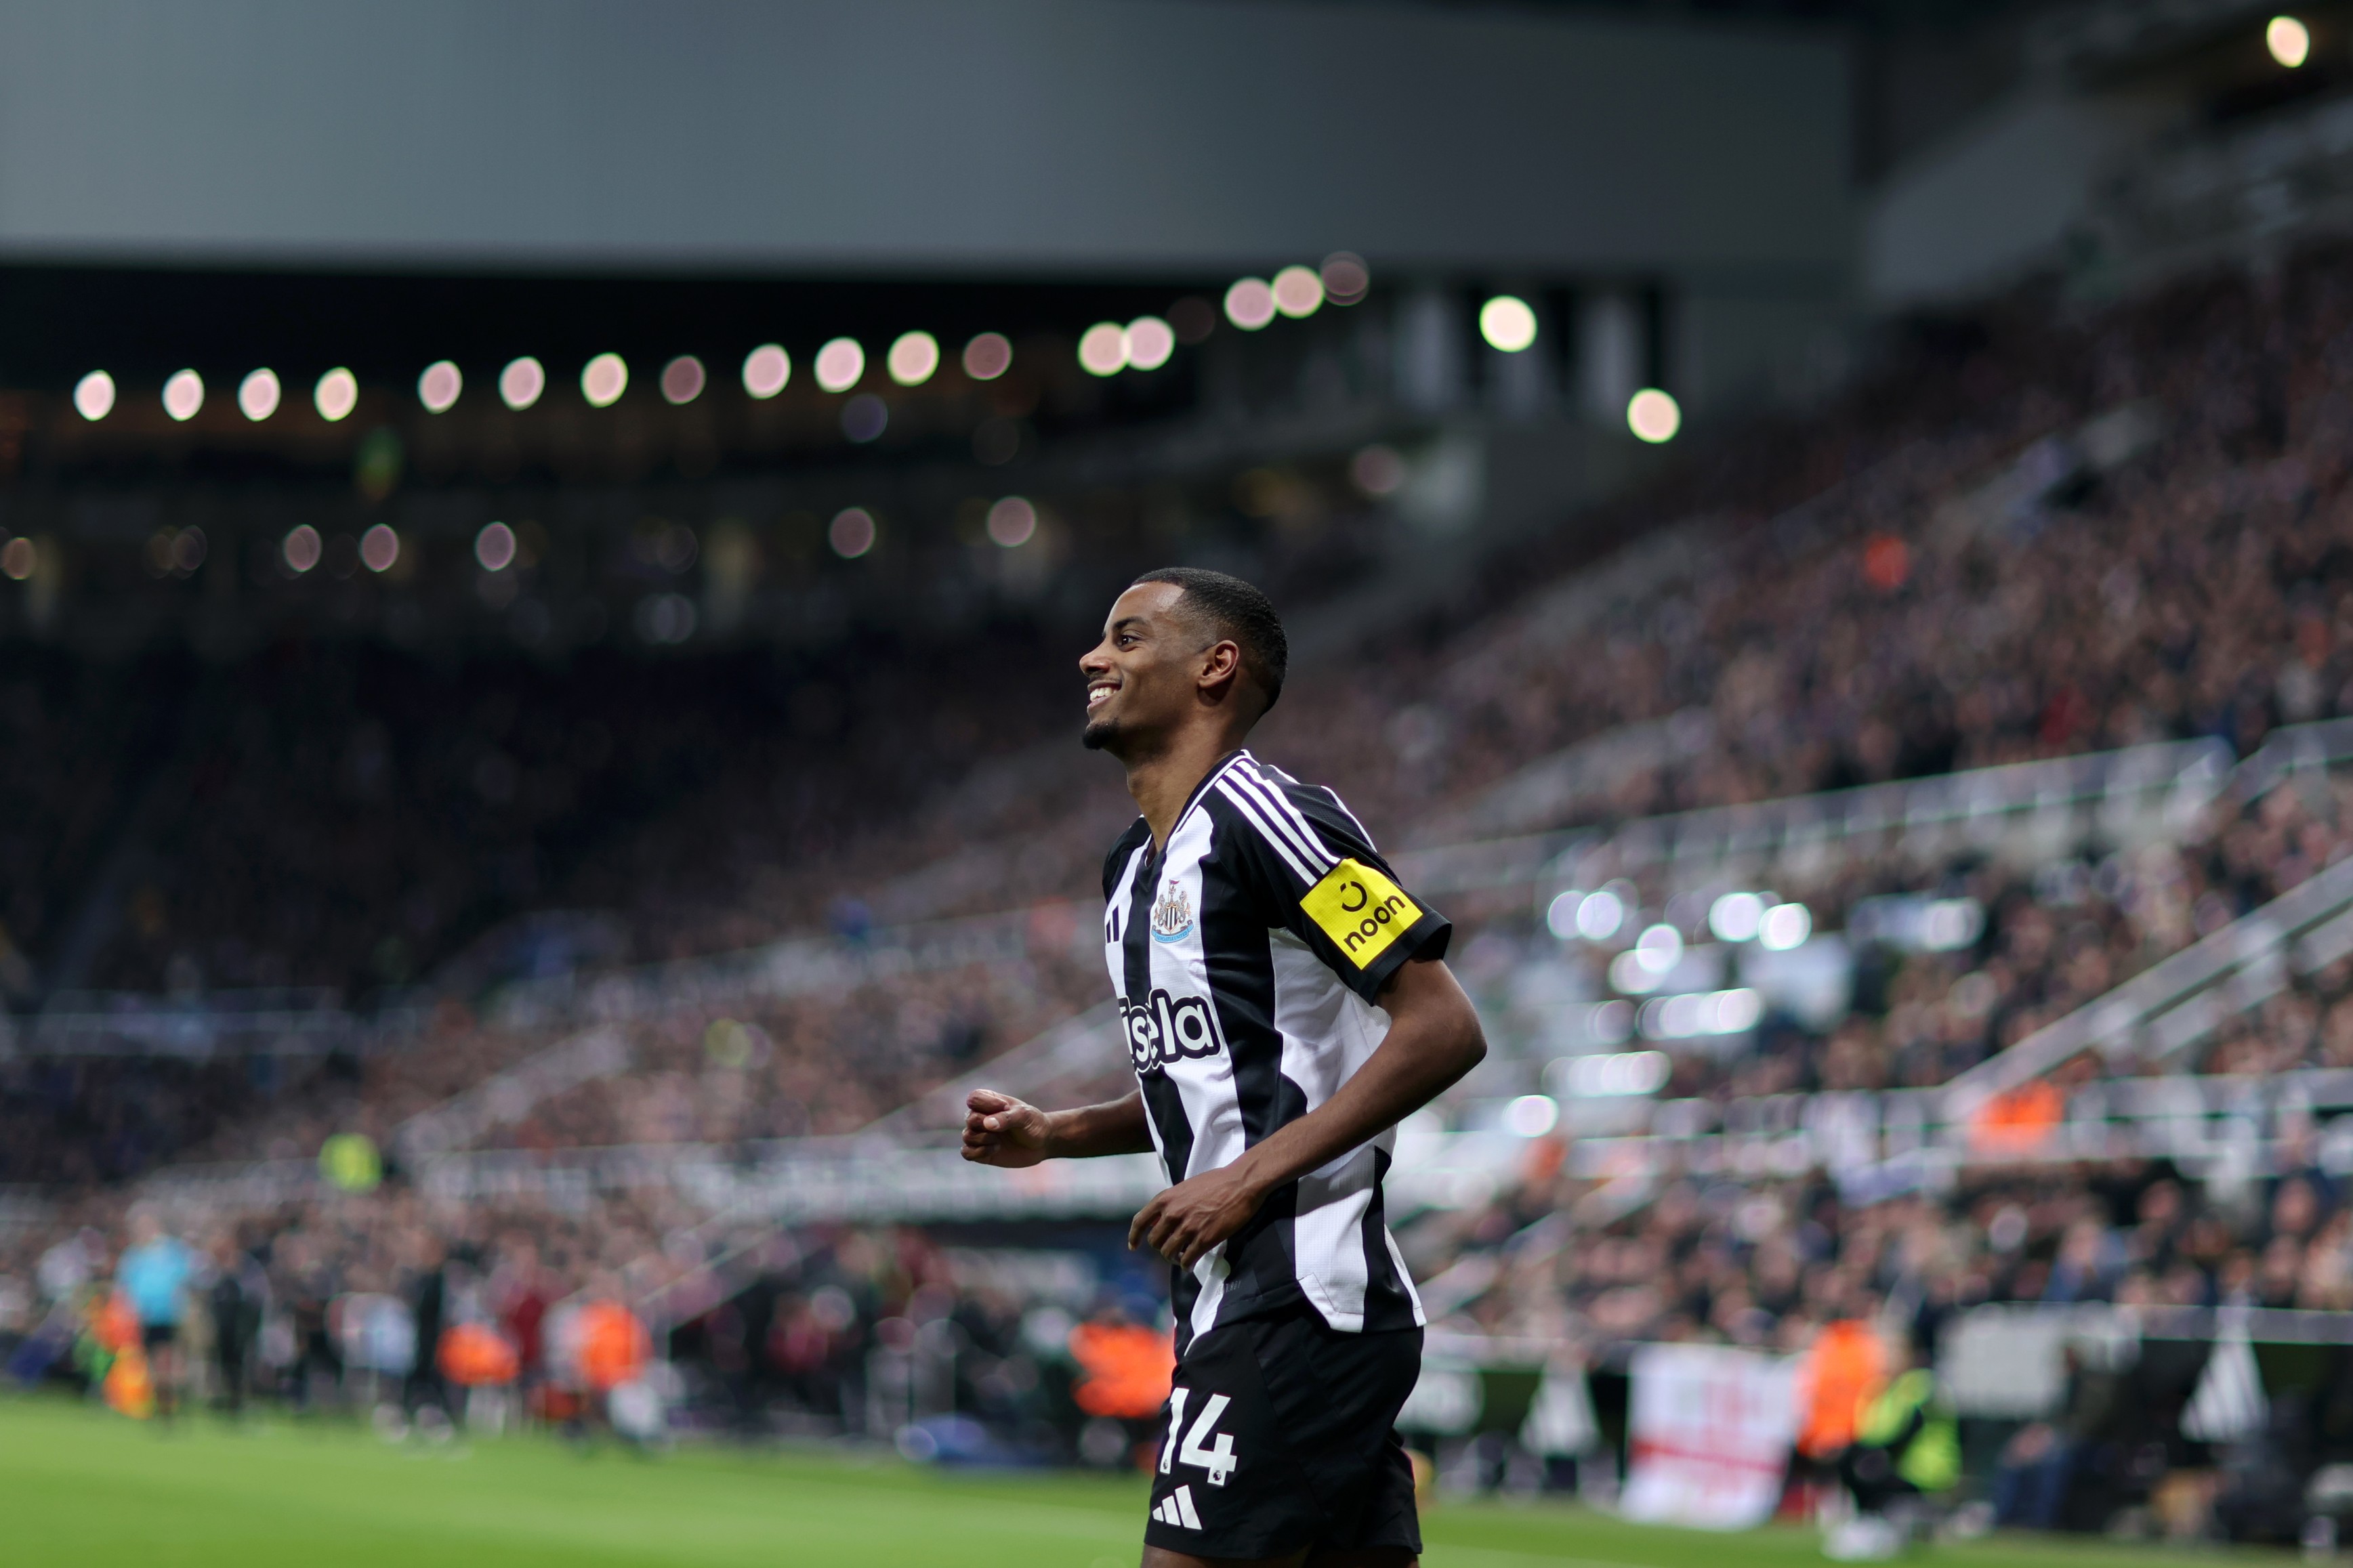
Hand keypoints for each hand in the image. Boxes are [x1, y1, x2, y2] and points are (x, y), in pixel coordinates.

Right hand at [962, 1090, 1051, 1167]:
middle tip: (1002, 1128)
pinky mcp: (981, 1152)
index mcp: (990, 1102)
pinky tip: (994, 1150)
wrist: (1042, 1143)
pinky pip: (966, 1153)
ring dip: (983, 1140)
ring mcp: (980, 1135)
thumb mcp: (1024, 1116)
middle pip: (969, 1118)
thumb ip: (1006, 1118)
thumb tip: (986, 1124)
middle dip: (985, 1125)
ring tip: (999, 1142)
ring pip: (967, 1136)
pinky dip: (977, 1153)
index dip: (985, 1104)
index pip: (974, 1098)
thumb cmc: (1033, 1123)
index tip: (1005, 1107)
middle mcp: (981, 1117)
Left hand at [1128, 1161, 1268, 1270]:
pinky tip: (1190, 1264)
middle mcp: (1172, 1214)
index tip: (1133, 1246)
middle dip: (1162, 1246)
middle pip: (1155, 1241)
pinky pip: (1187, 1259)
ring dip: (1174, 1257)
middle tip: (1172, 1248)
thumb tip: (1161, 1219)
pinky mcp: (1204, 1239)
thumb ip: (1172, 1202)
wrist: (1240, 1183)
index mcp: (1166, 1199)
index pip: (1140, 1221)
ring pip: (1168, 1253)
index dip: (1134, 1237)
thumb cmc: (1216, 1181)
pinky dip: (1186, 1265)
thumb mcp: (1185, 1187)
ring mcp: (1188, 1227)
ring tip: (1182, 1257)